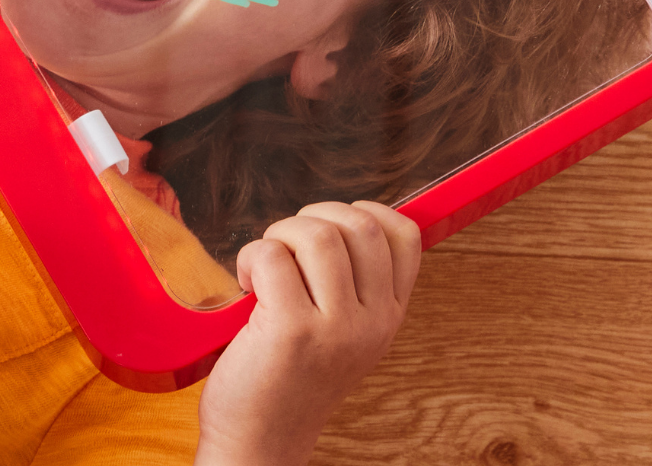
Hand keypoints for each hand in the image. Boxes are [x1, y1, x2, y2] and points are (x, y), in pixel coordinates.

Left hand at [194, 201, 423, 465]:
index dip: (364, 211)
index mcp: (388, 316)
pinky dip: (250, 257)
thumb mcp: (344, 334)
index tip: (328, 226)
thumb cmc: (290, 379)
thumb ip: (354, 285)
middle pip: (360, 225)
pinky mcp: (291, 330)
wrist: (262, 439)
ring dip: (279, 235)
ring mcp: (335, 327)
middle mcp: (371, 321)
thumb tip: (346, 218)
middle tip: (285, 248)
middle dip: (312, 217)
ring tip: (264, 266)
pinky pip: (271, 255)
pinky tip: (246, 285)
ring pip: (316, 235)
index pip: (404, 235)